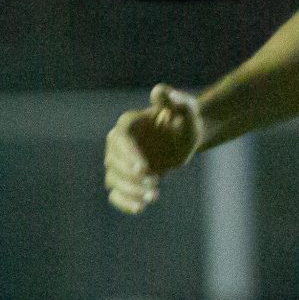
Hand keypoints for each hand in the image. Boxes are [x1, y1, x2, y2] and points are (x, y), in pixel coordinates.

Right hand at [105, 84, 206, 211]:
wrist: (185, 136)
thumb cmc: (185, 118)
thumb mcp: (185, 108)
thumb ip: (174, 100)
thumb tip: (159, 91)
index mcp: (128, 125)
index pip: (120, 139)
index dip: (129, 154)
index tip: (143, 167)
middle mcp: (118, 144)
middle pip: (113, 162)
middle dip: (130, 175)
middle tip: (152, 182)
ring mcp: (120, 162)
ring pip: (113, 179)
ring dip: (129, 190)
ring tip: (152, 195)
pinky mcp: (126, 178)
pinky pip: (116, 193)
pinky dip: (124, 201)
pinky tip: (140, 208)